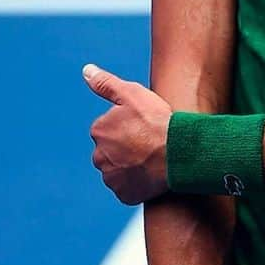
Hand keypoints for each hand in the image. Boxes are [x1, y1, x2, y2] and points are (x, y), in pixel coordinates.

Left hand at [84, 62, 170, 203]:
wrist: (178, 152)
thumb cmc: (157, 121)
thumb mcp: (133, 94)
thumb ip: (106, 83)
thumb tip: (86, 70)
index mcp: (99, 130)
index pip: (109, 129)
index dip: (129, 127)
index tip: (145, 127)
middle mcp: (98, 156)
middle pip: (111, 151)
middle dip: (126, 148)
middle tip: (149, 144)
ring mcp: (111, 178)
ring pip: (118, 170)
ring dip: (131, 166)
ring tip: (153, 159)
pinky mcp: (124, 195)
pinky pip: (127, 188)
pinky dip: (137, 183)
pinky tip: (152, 174)